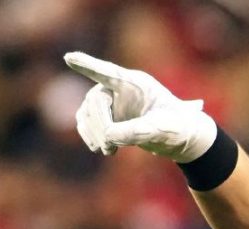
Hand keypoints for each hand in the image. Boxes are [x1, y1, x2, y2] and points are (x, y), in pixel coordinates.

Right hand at [64, 51, 216, 162]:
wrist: (179, 136)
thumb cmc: (176, 127)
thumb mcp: (162, 130)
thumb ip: (138, 130)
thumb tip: (109, 135)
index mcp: (136, 84)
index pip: (109, 72)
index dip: (88, 66)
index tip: (69, 58)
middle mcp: (119, 87)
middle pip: (96, 100)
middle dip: (100, 124)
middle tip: (109, 146)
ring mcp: (110, 100)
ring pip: (88, 112)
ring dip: (94, 133)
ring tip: (107, 151)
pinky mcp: (105, 115)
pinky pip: (86, 122)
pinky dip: (90, 136)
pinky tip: (102, 148)